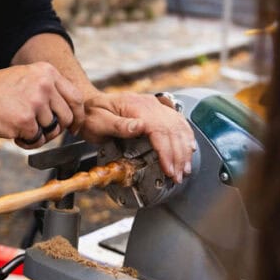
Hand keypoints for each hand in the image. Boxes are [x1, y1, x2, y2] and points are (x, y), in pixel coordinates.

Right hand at [0, 62, 84, 148]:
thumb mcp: (26, 77)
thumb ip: (49, 89)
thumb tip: (70, 111)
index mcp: (47, 72)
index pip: (76, 98)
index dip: (77, 116)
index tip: (74, 127)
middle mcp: (45, 85)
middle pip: (67, 117)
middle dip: (56, 129)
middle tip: (41, 131)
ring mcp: (35, 103)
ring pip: (51, 131)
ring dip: (38, 135)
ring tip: (19, 127)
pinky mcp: (25, 121)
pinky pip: (37, 141)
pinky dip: (26, 142)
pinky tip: (13, 132)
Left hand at [81, 91, 196, 182]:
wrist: (89, 103)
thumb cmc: (91, 115)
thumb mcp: (98, 121)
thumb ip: (119, 125)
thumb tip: (140, 127)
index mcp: (136, 106)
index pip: (159, 129)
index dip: (166, 151)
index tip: (169, 169)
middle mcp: (149, 104)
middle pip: (172, 130)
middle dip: (178, 155)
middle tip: (178, 176)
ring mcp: (155, 106)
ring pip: (178, 126)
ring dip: (184, 149)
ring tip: (185, 169)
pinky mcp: (157, 110)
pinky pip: (177, 121)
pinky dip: (186, 135)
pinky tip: (189, 148)